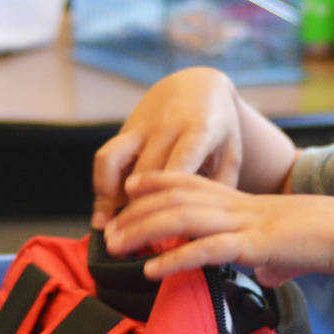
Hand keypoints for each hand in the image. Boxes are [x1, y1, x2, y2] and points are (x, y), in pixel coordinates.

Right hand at [92, 68, 243, 228]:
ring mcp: (142, 126)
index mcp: (199, 130)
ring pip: (116, 162)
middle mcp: (166, 126)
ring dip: (109, 197)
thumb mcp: (231, 153)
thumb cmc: (220, 128)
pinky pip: (106, 158)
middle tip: (130, 247)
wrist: (196, 85)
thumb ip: (221, 187)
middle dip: (136, 211)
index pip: (180, 165)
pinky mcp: (125, 129)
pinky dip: (102, 184)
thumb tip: (203, 228)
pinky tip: (106, 209)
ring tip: (110, 228)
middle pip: (145, 174)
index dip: (167, 197)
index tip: (161, 231)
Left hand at [103, 171, 333, 285]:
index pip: (191, 182)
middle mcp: (237, 206)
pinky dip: (175, 259)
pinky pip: (206, 250)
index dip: (157, 181)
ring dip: (143, 232)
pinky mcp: (253, 245)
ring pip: (181, 219)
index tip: (130, 186)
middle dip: (135, 212)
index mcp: (243, 201)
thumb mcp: (287, 246)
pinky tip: (152, 269)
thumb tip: (268, 273)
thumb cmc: (325, 240)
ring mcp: (243, 223)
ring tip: (116, 247)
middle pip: (175, 199)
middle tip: (107, 228)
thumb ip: (269, 257)